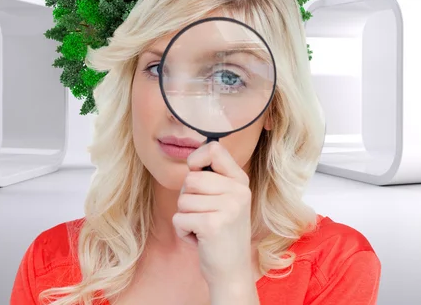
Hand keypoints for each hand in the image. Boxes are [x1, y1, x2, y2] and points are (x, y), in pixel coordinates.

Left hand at [172, 141, 253, 288]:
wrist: (231, 272)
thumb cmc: (221, 233)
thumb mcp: (225, 200)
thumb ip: (212, 178)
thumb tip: (191, 155)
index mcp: (241, 181)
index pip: (214, 148)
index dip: (196, 159)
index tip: (196, 174)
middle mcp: (238, 191)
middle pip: (190, 179)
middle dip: (187, 198)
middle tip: (203, 215)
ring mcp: (228, 208)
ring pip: (182, 199)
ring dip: (185, 217)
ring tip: (203, 228)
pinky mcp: (213, 224)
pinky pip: (179, 218)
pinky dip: (182, 231)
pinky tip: (200, 239)